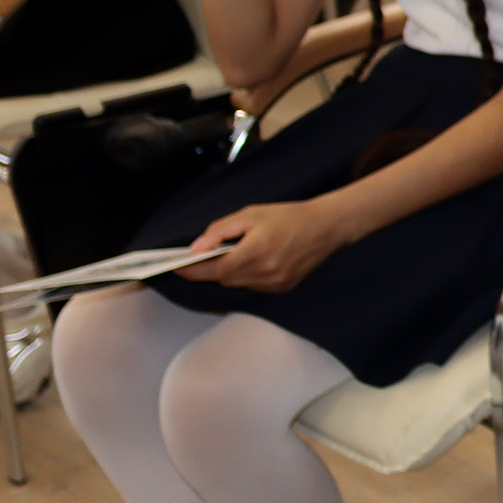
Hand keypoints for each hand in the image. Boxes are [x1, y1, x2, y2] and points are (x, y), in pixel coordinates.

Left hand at [176, 200, 352, 292]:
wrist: (326, 227)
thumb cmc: (289, 216)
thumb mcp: (251, 214)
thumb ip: (220, 231)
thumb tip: (195, 249)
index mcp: (256, 251)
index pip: (214, 270)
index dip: (192, 270)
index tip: (176, 267)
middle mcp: (265, 273)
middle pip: (223, 278)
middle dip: (210, 268)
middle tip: (204, 255)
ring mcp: (274, 284)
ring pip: (237, 283)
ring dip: (229, 272)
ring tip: (235, 253)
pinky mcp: (281, 288)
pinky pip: (252, 286)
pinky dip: (246, 275)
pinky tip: (255, 260)